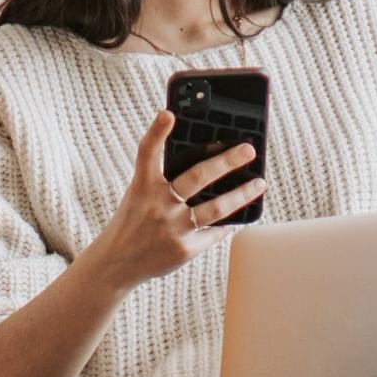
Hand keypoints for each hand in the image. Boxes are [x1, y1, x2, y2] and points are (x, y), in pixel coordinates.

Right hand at [93, 110, 264, 287]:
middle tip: (248, 150)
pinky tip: (241, 214)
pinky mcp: (185, 248)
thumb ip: (163, 179)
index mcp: (143, 186)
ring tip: (259, 183)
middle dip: (227, 161)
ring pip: (217, 207)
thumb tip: (206, 160)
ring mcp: (173, 228)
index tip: (169, 114)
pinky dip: (229, 222)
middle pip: (197, 177)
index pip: (147, 153)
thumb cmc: (134, 220)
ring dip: (242, 194)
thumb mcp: (140, 195)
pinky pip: (216, 231)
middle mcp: (158, 204)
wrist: (117, 263)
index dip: (157, 132)